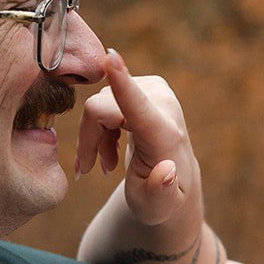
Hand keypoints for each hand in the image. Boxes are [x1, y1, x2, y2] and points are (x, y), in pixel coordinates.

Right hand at [76, 50, 201, 228]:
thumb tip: (166, 171)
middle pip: (99, 109)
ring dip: (95, 137)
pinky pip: (103, 99)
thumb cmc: (162, 201)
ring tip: (108, 163)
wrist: (173, 187)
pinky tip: (110, 149)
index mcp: (164, 134)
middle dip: (89, 140)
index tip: (110, 56)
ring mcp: (156, 90)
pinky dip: (100, 127)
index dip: (121, 81)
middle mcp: (163, 104)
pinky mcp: (147, 84)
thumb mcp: (158, 207)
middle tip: (93, 170)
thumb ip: (160, 192)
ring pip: (97, 105)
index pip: (137, 106)